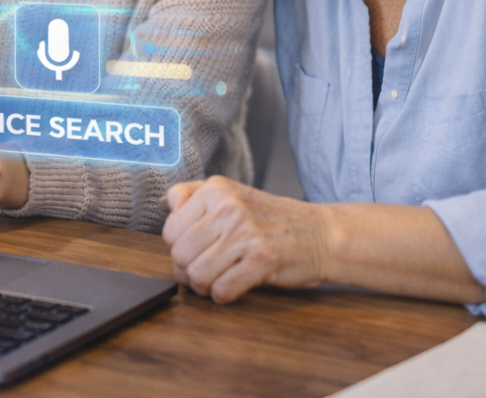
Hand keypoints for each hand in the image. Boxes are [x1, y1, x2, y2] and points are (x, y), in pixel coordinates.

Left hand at [162, 176, 331, 302]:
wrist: (322, 234)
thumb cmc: (273, 219)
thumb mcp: (233, 194)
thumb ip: (195, 196)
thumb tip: (163, 205)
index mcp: (216, 189)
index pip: (170, 229)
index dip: (177, 247)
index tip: (194, 252)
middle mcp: (228, 207)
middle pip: (180, 253)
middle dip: (187, 271)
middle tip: (202, 273)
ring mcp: (246, 233)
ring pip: (197, 274)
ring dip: (203, 286)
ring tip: (216, 281)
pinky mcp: (262, 259)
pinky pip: (222, 289)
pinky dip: (222, 295)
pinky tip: (233, 287)